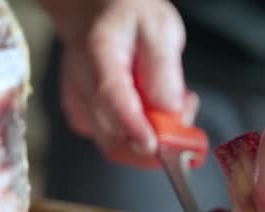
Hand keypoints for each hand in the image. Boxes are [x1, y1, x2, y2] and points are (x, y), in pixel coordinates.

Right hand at [60, 0, 198, 167]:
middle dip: (155, 139)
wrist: (97, 14)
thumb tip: (170, 110)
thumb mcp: (160, 29)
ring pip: (116, 144)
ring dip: (151, 139)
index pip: (110, 97)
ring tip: (173, 108)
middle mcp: (81, 84)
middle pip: (112, 133)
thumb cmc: (129, 18)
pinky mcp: (84, 119)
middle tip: (185, 117)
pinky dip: (139, 137)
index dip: (133, 127)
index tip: (154, 145)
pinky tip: (153, 113)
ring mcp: (80, 105)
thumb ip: (165, 70)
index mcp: (98, 53)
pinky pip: (115, 142)